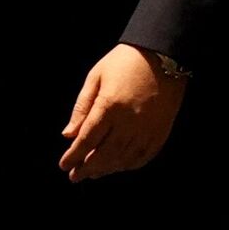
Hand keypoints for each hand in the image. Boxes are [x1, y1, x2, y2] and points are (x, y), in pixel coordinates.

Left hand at [58, 44, 186, 181]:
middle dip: (87, 168)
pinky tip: (120, 165)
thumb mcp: (96, 76)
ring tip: (94, 173)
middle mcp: (129, 121)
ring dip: (107, 169)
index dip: (73, 156)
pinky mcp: (161, 129)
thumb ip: (82, 107)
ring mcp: (147, 127)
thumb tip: (69, 135)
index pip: (86, 140)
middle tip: (76, 176)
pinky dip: (130, 164)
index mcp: (109, 106)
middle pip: (104, 154)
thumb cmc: (126, 60)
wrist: (164, 53)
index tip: (64, 165)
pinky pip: (145, 155)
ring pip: (123, 158)